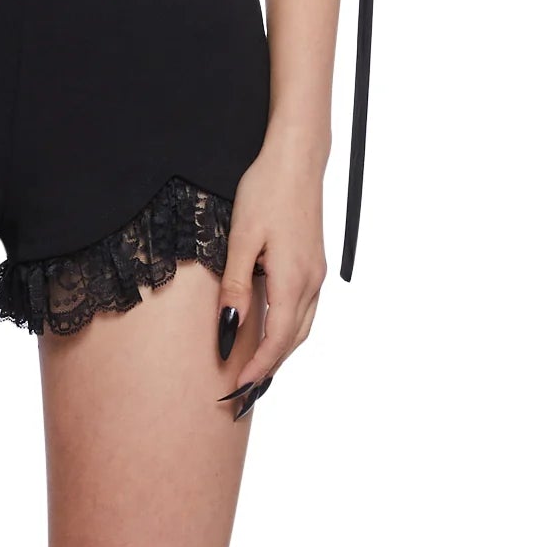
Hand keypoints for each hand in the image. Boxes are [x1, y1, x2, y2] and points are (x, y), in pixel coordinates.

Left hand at [215, 125, 328, 415]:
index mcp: (292, 279)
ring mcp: (317, 272)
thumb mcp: (241, 238)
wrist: (296, 159)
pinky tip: (273, 326)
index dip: (259, 366)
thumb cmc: (265, 191)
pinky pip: (305, 307)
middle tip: (244, 388)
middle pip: (293, 339)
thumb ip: (236, 286)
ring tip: (257, 367)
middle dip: (270, 366)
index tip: (239, 386)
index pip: (277, 339)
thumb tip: (231, 328)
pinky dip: (290, 327)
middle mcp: (311, 281)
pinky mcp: (315, 261)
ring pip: (302, 325)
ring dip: (281, 349)